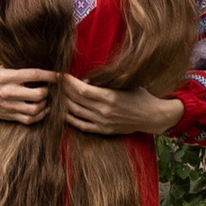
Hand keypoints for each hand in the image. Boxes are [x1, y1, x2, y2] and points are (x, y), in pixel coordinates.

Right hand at [0, 64, 57, 123]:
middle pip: (38, 95)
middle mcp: (10, 92)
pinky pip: (29, 120)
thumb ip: (18, 68)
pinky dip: (40, 116)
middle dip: (48, 91)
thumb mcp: (1, 68)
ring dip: (45, 104)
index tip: (59, 75)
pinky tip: (43, 109)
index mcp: (8, 76)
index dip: (50, 75)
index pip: (35, 75)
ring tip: (46, 98)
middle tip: (49, 88)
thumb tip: (39, 65)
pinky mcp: (9, 116)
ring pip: (36, 109)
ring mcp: (10, 106)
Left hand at [60, 73, 184, 137]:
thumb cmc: (138, 95)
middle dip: (63, 90)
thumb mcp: (123, 84)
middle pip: (75, 100)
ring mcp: (102, 122)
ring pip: (76, 112)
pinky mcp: (104, 130)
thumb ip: (103, 83)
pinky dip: (71, 119)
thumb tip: (84, 80)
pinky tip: (63, 112)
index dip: (68, 82)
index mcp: (108, 97)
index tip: (60, 75)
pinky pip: (82, 125)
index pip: (81, 89)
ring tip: (56, 94)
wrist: (151, 116)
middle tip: (54, 83)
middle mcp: (103, 111)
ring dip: (64, 103)